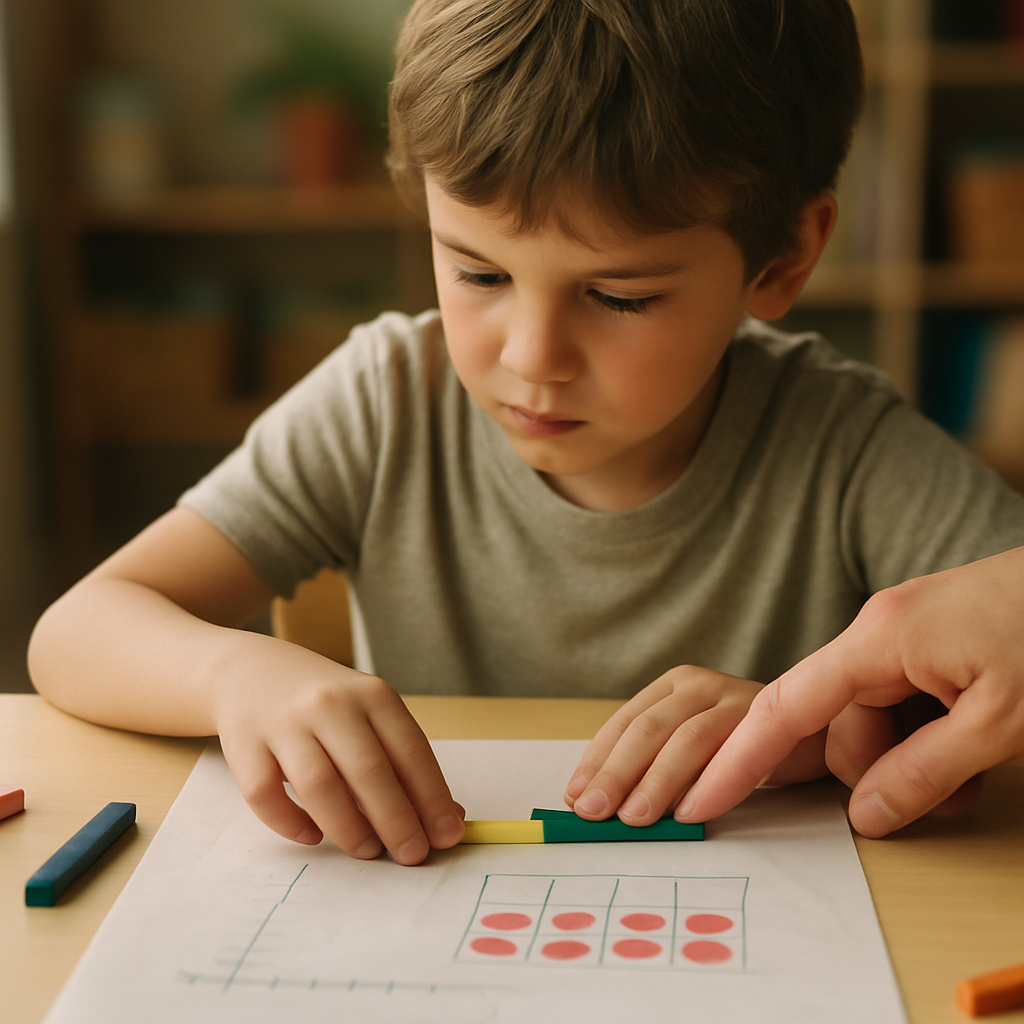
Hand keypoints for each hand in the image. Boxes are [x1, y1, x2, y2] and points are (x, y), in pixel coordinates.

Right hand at [212, 633, 464, 863]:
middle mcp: (330, 704)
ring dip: (349, 828)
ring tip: (367, 851)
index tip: (447, 836)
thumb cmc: (326, 703)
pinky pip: (265, 795)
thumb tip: (448, 818)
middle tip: (412, 856)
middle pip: (369, 771)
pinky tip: (312, 836)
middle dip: (397, 821)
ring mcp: (284, 723)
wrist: (251, 669)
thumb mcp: (371, 713)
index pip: (411, 751)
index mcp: (372, 695)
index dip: (432, 798)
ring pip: (320, 786)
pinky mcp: (244, 745)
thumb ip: (404, 760)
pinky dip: (291, 824)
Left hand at [563, 666, 827, 825]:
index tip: (575, 797)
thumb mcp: (688, 756)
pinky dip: (705, 783)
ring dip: (655, 782)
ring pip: (683, 738)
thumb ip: (651, 770)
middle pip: (645, 728)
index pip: (622, 723)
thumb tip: (598, 807)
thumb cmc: (740, 750)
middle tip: (593, 811)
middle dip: (615, 773)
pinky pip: (730, 749)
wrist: (814, 734)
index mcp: (669, 687)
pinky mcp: (765, 716)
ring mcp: (730, 696)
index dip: (596, 762)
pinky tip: (688, 811)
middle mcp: (695, 684)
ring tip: (634, 817)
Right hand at [675, 547, 1023, 836]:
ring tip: (981, 760)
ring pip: (875, 719)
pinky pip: (903, 701)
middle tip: (951, 789)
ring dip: (917, 756)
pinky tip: (977, 739)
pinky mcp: (927, 639)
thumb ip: (925, 774)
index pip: (783, 706)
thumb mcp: (1000, 722)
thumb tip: (865, 818)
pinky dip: (932, 734)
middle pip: (841, 724)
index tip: (701, 800)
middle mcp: (877, 629)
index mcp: (877, 639)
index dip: (739, 759)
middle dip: (882, 768)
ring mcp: (902, 631)